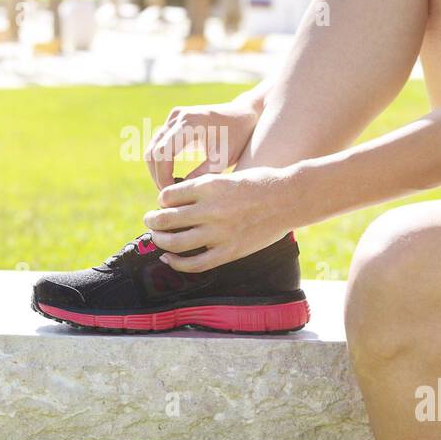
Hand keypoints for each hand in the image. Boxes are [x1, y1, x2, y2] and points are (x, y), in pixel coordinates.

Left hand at [143, 166, 297, 271]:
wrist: (290, 198)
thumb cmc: (260, 183)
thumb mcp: (227, 176)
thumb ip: (204, 188)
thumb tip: (178, 200)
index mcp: (208, 186)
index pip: (167, 196)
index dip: (161, 201)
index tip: (163, 203)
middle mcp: (210, 209)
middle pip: (165, 219)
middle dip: (153, 220)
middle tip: (150, 220)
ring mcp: (219, 233)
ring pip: (175, 242)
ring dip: (160, 241)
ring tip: (157, 238)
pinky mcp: (229, 252)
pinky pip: (195, 263)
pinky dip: (177, 263)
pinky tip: (169, 259)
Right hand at [144, 99, 258, 189]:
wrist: (244, 115)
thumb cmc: (238, 137)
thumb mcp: (223, 158)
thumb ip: (203, 174)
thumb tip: (180, 192)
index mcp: (190, 124)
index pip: (162, 154)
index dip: (162, 177)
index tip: (171, 194)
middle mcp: (178, 117)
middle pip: (153, 152)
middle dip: (158, 176)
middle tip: (169, 196)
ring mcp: (174, 117)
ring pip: (152, 148)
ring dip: (157, 171)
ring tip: (172, 189)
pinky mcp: (174, 121)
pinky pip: (158, 144)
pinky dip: (161, 163)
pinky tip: (174, 178)